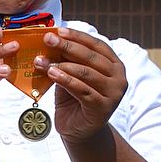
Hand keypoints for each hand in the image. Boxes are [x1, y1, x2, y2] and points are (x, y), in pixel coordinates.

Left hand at [39, 26, 126, 142]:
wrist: (79, 131)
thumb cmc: (74, 99)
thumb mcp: (71, 75)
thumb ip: (67, 60)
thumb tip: (50, 39)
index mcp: (114, 65)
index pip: (96, 45)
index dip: (77, 36)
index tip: (58, 30)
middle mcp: (119, 78)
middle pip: (91, 57)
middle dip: (67, 46)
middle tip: (47, 40)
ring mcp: (113, 94)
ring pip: (86, 73)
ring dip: (62, 64)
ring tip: (41, 60)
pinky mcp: (103, 108)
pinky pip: (82, 90)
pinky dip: (66, 80)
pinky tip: (52, 74)